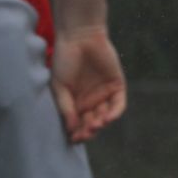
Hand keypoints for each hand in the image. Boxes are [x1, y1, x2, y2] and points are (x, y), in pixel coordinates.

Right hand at [50, 27, 126, 143]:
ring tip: (94, 125)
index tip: (73, 139)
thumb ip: (66, 107)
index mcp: (74, 102)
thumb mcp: (59, 86)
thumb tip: (71, 130)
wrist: (79, 38)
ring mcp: (104, 94)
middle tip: (84, 134)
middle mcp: (90, 100)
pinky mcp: (117, 87)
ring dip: (100, 124)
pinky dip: (114, 113)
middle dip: (88, 130)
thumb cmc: (64, 60)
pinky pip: (118, 105)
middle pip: (91, 123)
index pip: (77, 123)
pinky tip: (106, 119)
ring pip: (105, 116)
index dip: (76, 133)